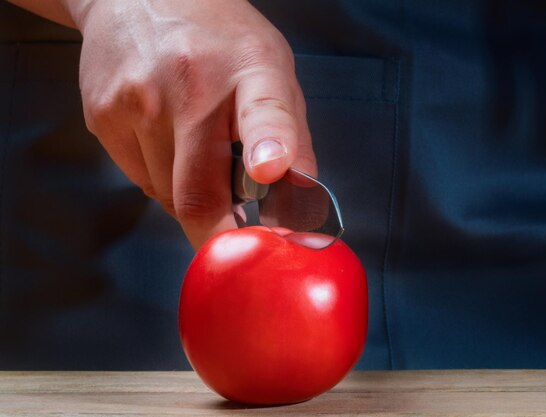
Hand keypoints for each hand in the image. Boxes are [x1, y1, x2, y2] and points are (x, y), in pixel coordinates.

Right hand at [71, 0, 315, 248]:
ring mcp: (138, 100)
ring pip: (168, 197)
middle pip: (198, 192)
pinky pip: (140, 182)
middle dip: (220, 237)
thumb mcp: (271, 72)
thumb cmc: (219, 43)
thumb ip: (292, 138)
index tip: (270, 169)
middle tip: (234, 247)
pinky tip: (166, 142)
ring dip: (190, 199)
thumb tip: (302, 211)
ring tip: (198, 155)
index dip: (270, 141)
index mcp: (250, 70)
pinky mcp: (103, 117)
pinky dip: (162, 181)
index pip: (264, 107)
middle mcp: (189, 82)